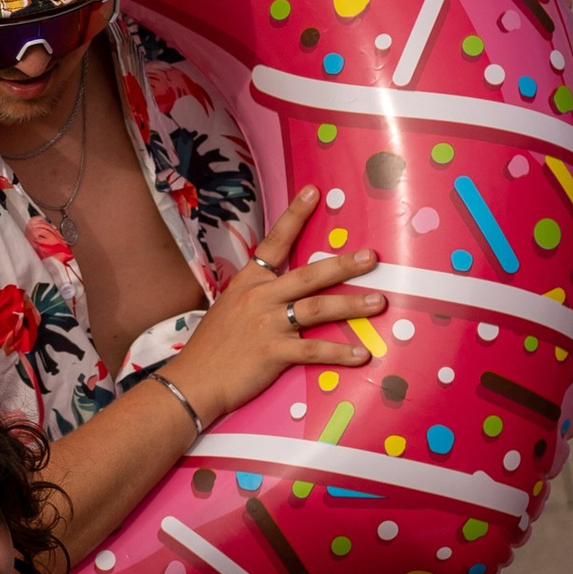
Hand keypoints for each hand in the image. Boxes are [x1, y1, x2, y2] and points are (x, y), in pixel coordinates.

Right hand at [173, 186, 381, 426]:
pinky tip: (362, 354)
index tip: (314, 193)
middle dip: (343, 265)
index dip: (295, 216)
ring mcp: (267, 324)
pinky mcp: (273, 353)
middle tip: (371, 257)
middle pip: (308, 275)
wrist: (194, 380)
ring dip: (351, 305)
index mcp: (248, 282)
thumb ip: (257, 293)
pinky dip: (339, 353)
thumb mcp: (230, 307)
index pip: (274, 243)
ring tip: (379, 303)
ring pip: (317, 309)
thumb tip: (284, 285)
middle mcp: (259, 297)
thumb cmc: (213, 345)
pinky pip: (313, 351)